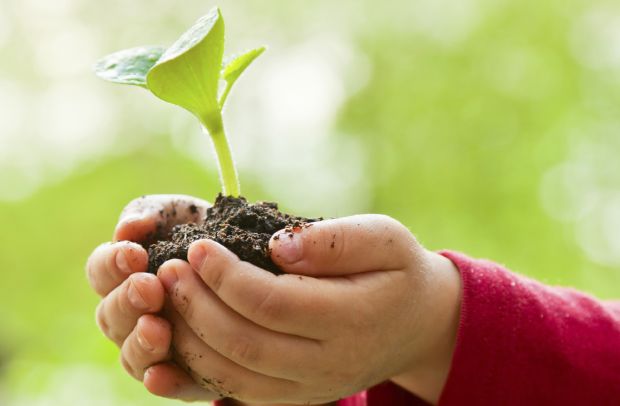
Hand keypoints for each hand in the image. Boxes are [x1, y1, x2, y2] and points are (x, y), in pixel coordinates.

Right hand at [85, 195, 219, 400]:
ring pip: (132, 355)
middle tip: (150, 287)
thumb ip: (151, 213)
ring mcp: (157, 345)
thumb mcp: (183, 213)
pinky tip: (163, 374)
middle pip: (111, 316)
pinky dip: (163, 381)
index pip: (101, 272)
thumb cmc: (210, 235)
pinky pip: (169, 384)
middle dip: (127, 301)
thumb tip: (127, 229)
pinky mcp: (188, 372)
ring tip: (158, 328)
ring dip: (140, 342)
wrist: (257, 261)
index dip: (111, 264)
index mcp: (126, 274)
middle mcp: (134, 314)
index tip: (134, 253)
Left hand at [159, 214, 460, 403]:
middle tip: (169, 269)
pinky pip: (237, 392)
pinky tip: (183, 333)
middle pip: (245, 344)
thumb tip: (277, 246)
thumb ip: (335, 241)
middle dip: (197, 306)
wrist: (417, 323)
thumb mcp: (384, 238)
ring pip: (233, 376)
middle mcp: (330, 364)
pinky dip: (201, 367)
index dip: (226, 275)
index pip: (273, 303)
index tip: (199, 245)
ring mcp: (311, 387)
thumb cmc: (397, 270)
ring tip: (168, 296)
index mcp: (353, 319)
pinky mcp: (295, 397)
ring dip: (190, 338)